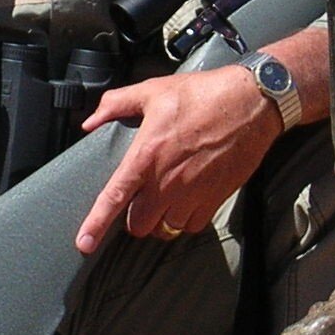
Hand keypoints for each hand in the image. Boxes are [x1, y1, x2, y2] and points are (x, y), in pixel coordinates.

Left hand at [74, 65, 281, 252]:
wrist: (250, 103)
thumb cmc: (203, 95)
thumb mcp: (153, 91)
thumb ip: (116, 104)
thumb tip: (90, 121)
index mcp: (146, 155)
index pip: (114, 197)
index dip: (96, 225)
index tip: (84, 244)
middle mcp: (167, 180)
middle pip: (139, 225)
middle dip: (135, 219)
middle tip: (140, 202)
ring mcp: (193, 193)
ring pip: (166, 229)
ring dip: (161, 220)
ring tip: (165, 201)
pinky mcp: (215, 198)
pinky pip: (192, 226)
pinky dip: (185, 220)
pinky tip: (186, 202)